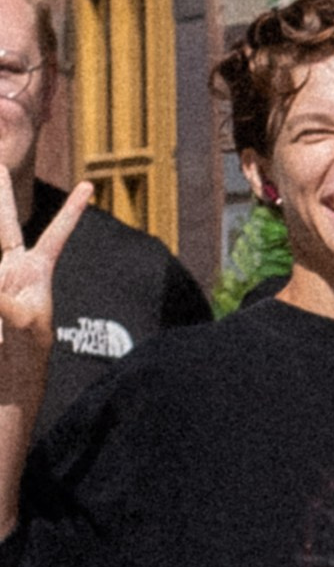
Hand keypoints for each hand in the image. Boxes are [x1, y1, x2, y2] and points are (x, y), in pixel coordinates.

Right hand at [0, 174, 87, 400]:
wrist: (6, 380)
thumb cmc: (25, 355)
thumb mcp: (23, 325)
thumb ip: (4, 300)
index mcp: (35, 272)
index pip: (56, 235)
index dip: (72, 211)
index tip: (91, 187)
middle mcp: (13, 269)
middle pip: (5, 224)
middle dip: (0, 195)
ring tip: (0, 212)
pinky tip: (1, 302)